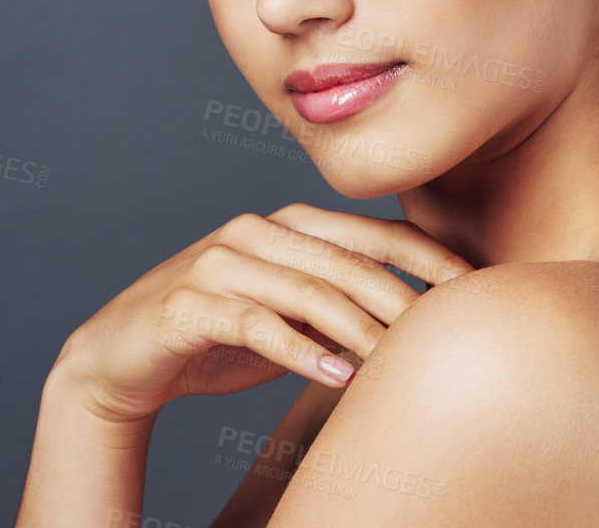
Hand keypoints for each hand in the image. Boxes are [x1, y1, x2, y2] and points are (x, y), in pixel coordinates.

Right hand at [49, 203, 474, 424]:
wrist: (121, 357)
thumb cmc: (217, 334)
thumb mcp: (288, 313)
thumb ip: (340, 303)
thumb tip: (423, 319)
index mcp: (289, 224)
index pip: (374, 233)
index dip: (429, 257)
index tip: (477, 286)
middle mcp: (257, 231)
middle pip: (349, 262)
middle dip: (404, 300)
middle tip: (446, 337)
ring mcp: (220, 263)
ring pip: (309, 291)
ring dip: (361, 330)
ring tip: (399, 362)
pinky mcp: (189, 303)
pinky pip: (257, 324)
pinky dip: (301, 351)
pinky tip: (337, 375)